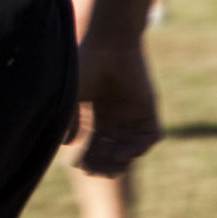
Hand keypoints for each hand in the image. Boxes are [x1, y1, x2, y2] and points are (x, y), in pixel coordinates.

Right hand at [76, 38, 161, 176]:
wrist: (109, 45)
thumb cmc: (84, 65)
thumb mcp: (70, 97)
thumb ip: (69, 120)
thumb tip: (67, 144)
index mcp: (98, 113)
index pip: (94, 142)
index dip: (88, 156)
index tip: (78, 166)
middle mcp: (117, 116)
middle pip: (112, 148)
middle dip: (104, 162)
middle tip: (94, 172)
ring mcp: (134, 113)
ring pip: (131, 146)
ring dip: (121, 160)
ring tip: (110, 168)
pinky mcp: (150, 109)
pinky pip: (150, 136)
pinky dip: (139, 148)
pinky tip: (123, 153)